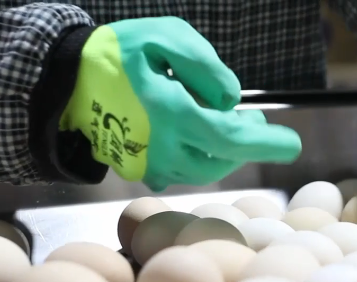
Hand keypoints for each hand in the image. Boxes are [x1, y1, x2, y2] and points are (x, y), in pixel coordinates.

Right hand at [60, 17, 301, 191]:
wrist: (64, 81)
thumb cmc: (117, 53)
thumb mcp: (164, 37)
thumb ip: (204, 65)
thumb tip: (230, 99)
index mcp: (171, 115)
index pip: (230, 140)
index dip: (265, 144)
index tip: (292, 144)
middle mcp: (164, 149)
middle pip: (222, 160)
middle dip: (244, 142)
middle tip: (252, 120)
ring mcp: (151, 164)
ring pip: (203, 167)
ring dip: (222, 149)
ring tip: (226, 120)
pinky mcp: (141, 169)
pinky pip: (181, 169)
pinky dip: (198, 153)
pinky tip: (195, 131)